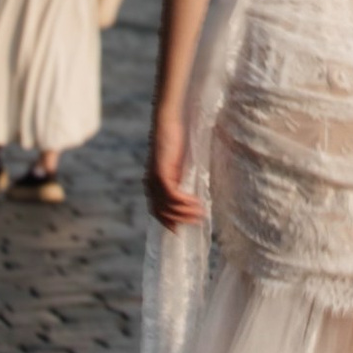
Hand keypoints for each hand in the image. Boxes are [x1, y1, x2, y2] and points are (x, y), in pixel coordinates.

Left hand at [144, 115, 204, 230]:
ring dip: (186, 213)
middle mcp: (150, 185)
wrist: (167, 122)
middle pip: (162, 213)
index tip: (181, 230)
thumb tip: (191, 191)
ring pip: (169, 207)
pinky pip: (173, 196)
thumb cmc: (174, 140)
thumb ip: (180, 177)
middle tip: (198, 222)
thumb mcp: (177, 164)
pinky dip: (185, 202)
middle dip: (180, 220)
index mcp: (152, 184)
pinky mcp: (161, 174)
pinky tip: (197, 203)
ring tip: (202, 214)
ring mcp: (154, 180)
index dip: (168, 222)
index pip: (157, 211)